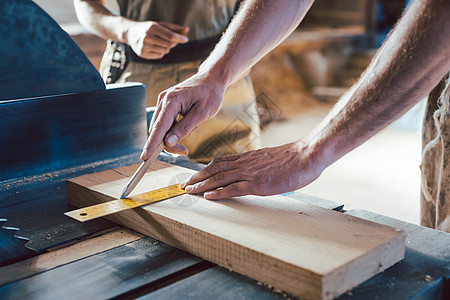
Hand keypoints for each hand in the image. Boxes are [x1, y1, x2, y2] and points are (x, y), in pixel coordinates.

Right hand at [126, 21, 188, 58]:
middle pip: (169, 44)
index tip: (186, 39)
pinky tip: (156, 47)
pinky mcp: (142, 53)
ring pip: (165, 51)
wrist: (130, 32)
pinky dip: (161, 52)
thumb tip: (187, 29)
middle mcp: (147, 36)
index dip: (180, 38)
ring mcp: (144, 46)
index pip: (170, 36)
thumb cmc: (149, 28)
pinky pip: (159, 56)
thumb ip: (174, 28)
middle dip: (173, 43)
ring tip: (161, 43)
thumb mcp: (160, 25)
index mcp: (152, 27)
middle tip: (172, 40)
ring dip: (167, 48)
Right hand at [140, 73, 225, 159]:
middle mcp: (163, 100)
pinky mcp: (167, 105)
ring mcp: (163, 102)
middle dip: (169, 143)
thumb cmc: (210, 94)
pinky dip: (175, 128)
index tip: (145, 157)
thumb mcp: (202, 113)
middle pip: (158, 130)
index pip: (159, 127)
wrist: (212, 79)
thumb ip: (184, 128)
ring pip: (162, 127)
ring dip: (174, 135)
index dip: (152, 144)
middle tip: (184, 150)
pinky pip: (166, 122)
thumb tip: (169, 142)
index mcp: (171, 100)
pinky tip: (190, 122)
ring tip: (193, 127)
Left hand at [179, 142, 324, 198]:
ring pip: (219, 178)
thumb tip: (254, 170)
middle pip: (214, 169)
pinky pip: (233, 188)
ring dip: (202, 184)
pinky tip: (208, 196)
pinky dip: (218, 192)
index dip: (205, 168)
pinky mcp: (257, 184)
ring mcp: (250, 173)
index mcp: (248, 157)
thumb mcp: (271, 158)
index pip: (220, 161)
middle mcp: (245, 163)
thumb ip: (259, 163)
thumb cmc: (293, 158)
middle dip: (197, 177)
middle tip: (184, 184)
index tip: (195, 174)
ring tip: (189, 190)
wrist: (306, 155)